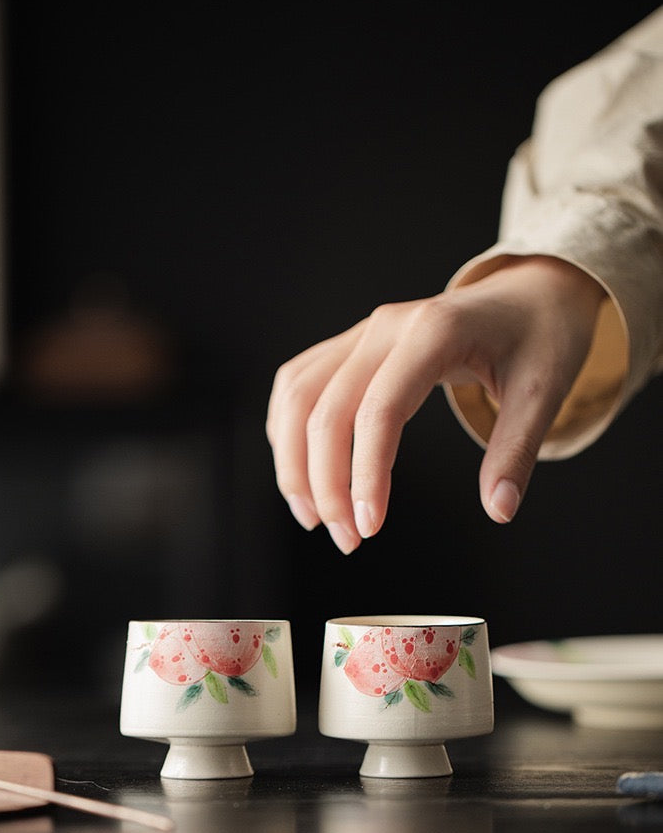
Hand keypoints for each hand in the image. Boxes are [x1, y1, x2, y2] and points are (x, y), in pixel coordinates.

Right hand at [266, 255, 603, 552]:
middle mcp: (385, 327)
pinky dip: (288, 431)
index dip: (366, 473)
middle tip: (345, 540)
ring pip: (298, 396)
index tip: (370, 528)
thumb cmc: (540, 337)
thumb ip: (516, 452)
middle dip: (326, 483)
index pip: (380, 410)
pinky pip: (299, 384)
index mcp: (434, 332)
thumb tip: (499, 511)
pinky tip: (301, 473)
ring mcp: (362, 332)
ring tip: (312, 518)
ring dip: (294, 461)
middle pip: (326, 409)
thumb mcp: (544, 393)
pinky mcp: (351, 344)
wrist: (531, 291)